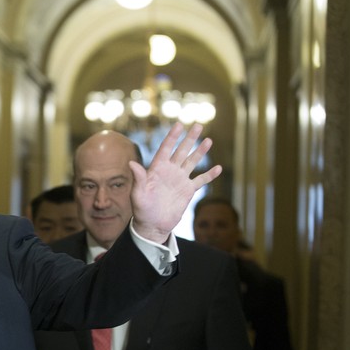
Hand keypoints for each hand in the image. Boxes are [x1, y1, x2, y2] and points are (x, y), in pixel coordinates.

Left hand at [130, 122, 222, 242]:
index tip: (179, 125)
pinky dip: (209, 175)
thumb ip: (139, 178)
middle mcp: (169, 172)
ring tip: (208, 140)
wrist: (153, 225)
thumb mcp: (138, 194)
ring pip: (192, 162)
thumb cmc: (142, 209)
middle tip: (198, 125)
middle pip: (181, 151)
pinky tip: (218, 168)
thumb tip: (131, 163)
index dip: (172, 137)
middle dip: (189, 139)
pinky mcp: (187, 191)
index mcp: (157, 170)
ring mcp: (179, 180)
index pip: (165, 149)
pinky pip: (200, 180)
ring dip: (200, 152)